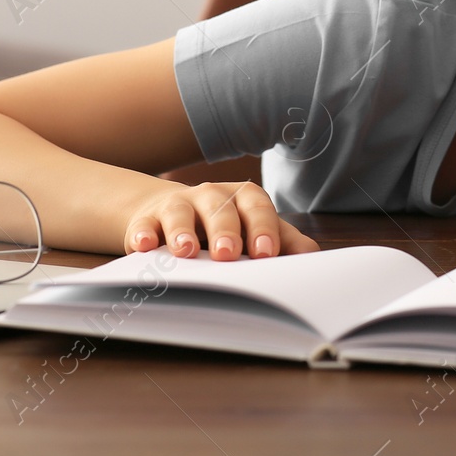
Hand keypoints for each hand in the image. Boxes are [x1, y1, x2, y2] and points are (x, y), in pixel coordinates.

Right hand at [123, 181, 320, 260]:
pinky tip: (144, 246)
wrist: (174, 214)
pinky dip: (143, 234)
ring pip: (180, 213)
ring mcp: (178, 205)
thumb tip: (312, 258)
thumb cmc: (226, 228)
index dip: (263, 228)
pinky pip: (144, 224)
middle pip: (220, 209)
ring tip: (185, 252)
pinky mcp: (148, 219)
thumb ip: (285, 243)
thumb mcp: (256, 232)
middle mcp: (212, 197)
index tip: (266, 252)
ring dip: (183, 232)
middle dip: (225, 231)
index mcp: (244, 199)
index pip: (257, 208)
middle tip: (227, 255)